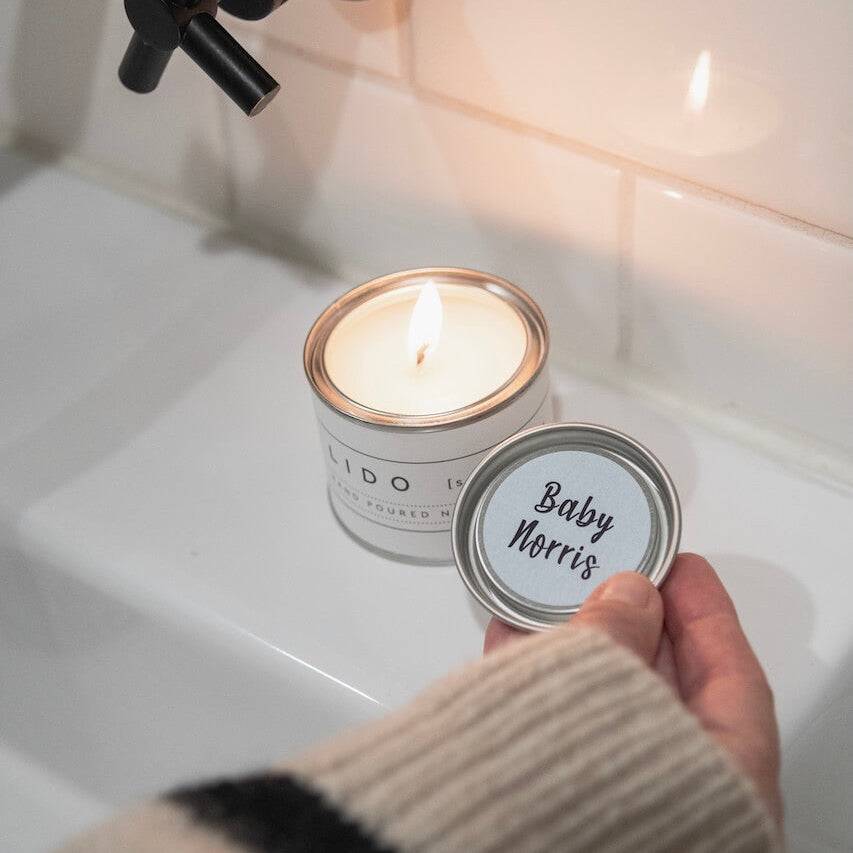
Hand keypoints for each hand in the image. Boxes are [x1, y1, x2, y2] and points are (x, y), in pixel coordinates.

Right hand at [484, 553, 782, 828]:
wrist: (477, 849)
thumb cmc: (581, 817)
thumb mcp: (609, 700)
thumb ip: (618, 635)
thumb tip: (626, 593)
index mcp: (725, 781)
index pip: (732, 675)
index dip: (706, 610)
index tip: (683, 565)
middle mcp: (679, 796)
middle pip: (666, 686)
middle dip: (634, 621)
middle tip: (614, 569)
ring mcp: (620, 799)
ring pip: (602, 704)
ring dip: (576, 647)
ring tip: (554, 595)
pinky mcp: (563, 800)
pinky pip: (558, 723)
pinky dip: (538, 680)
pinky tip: (509, 644)